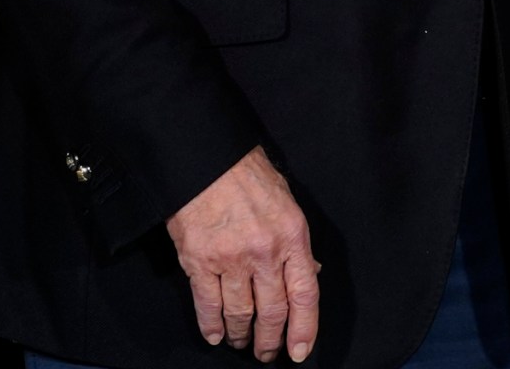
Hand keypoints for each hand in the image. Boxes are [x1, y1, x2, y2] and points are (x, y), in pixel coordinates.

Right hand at [168, 146, 319, 362]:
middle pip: (273, 312)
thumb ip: (297, 243)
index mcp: (292, 237)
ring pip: (240, 313)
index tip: (300, 350)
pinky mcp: (200, 262)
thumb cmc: (248, 175)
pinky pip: (207, 304)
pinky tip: (216, 336)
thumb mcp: (287, 204)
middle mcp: (264, 253)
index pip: (305, 294)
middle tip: (268, 353)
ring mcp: (231, 259)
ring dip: (242, 336)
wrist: (207, 159)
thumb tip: (309, 273)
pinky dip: (211, 325)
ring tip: (242, 344)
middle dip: (271, 340)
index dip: (305, 328)